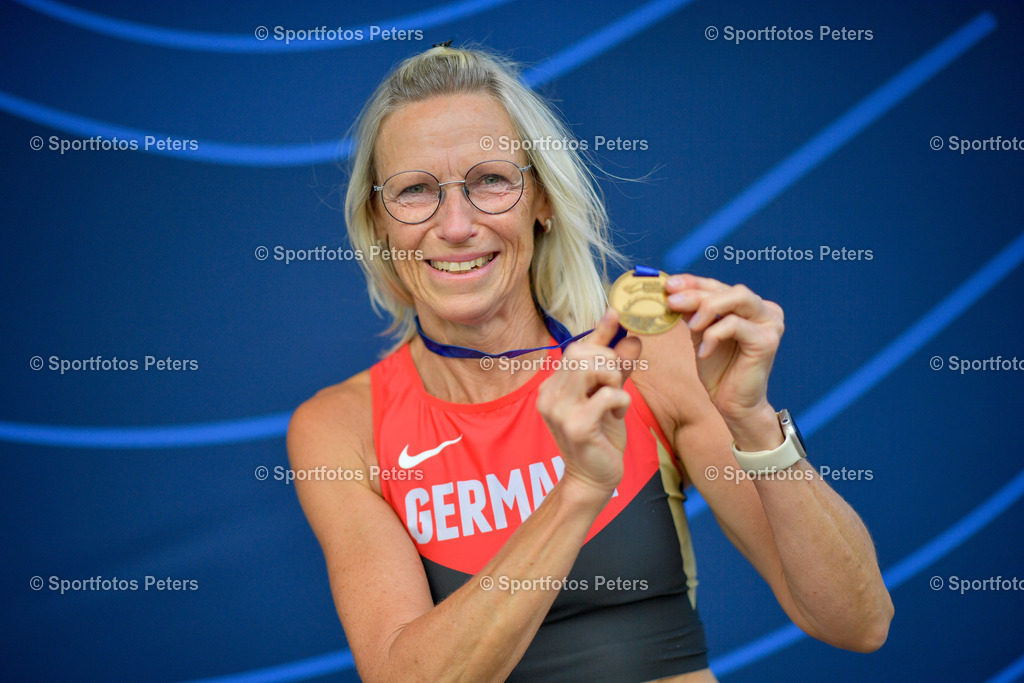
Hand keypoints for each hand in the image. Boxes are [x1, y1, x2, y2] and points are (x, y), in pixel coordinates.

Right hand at [536, 309, 641, 495]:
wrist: (593, 477)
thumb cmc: (600, 435)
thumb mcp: (608, 394)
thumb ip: (616, 366)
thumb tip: (632, 337)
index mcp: (552, 386)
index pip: (575, 348)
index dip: (600, 336)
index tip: (616, 318)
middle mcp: (549, 395)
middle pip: (579, 352)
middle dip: (608, 361)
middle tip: (616, 384)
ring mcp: (560, 410)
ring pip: (590, 367)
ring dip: (613, 379)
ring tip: (615, 399)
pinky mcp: (577, 426)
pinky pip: (607, 395)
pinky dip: (621, 401)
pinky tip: (617, 415)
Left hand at [665, 274, 783, 424]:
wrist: (734, 404)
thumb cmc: (719, 370)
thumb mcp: (701, 334)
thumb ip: (693, 312)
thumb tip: (671, 291)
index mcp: (750, 306)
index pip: (718, 286)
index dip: (693, 282)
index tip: (669, 284)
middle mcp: (765, 310)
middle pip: (727, 289)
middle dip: (695, 293)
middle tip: (671, 301)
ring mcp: (770, 323)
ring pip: (737, 297)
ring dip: (707, 307)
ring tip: (690, 326)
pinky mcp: (767, 340)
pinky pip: (735, 325)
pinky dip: (713, 335)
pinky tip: (703, 352)